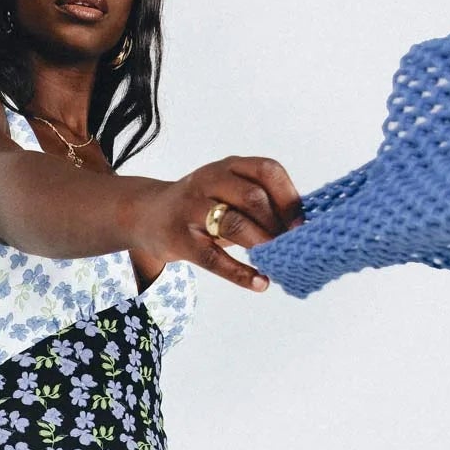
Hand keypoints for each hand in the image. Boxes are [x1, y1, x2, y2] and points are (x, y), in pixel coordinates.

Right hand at [130, 157, 305, 291]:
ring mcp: (192, 209)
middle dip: (277, 225)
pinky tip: (259, 282)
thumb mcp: (227, 191)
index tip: (301, 223)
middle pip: (253, 198)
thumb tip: (301, 228)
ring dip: (262, 244)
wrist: (148, 215)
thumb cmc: (200, 206)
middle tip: (290, 246)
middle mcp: (209, 181)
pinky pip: (214, 258)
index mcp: (228, 167)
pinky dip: (240, 273)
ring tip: (276, 260)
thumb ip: (259, 201)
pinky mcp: (181, 239)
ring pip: (234, 224)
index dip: (288, 196)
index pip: (267, 170)